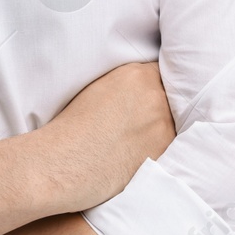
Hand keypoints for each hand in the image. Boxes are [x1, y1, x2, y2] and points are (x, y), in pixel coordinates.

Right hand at [38, 62, 175, 211]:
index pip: (159, 72)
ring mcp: (162, 122)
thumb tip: (136, 92)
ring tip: (134, 142)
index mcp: (136, 74)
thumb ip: (124, 84)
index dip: (153, 86)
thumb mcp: (97, 88)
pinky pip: (170, 147)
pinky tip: (137, 156)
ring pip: (171, 122)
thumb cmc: (70, 128)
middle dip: (157, 108)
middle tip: (137, 124)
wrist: (63, 162)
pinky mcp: (164, 150)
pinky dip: (157, 150)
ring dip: (158, 129)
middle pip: (168, 97)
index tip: (145, 100)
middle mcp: (154, 94)